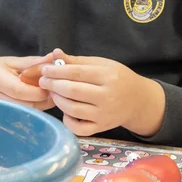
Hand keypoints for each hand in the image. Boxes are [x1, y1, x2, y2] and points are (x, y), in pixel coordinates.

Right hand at [0, 52, 58, 110]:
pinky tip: (39, 100)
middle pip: (27, 105)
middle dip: (46, 99)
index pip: (20, 90)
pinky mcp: (4, 117)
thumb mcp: (9, 61)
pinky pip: (25, 114)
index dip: (39, 90)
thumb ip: (32, 62)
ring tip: (48, 93)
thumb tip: (54, 58)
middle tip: (56, 89)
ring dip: (43, 105)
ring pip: (29, 112)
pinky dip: (35, 108)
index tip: (51, 83)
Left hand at [39, 48, 165, 136]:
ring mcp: (104, 115)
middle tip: (43, 81)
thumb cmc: (117, 78)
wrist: (138, 100)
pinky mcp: (101, 127)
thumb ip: (77, 61)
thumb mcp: (102, 64)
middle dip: (53, 85)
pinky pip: (79, 128)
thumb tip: (55, 53)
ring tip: (53, 92)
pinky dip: (67, 120)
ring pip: (72, 109)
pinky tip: (66, 110)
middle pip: (72, 91)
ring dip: (57, 100)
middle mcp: (108, 97)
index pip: (76, 73)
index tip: (44, 69)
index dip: (56, 71)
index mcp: (108, 77)